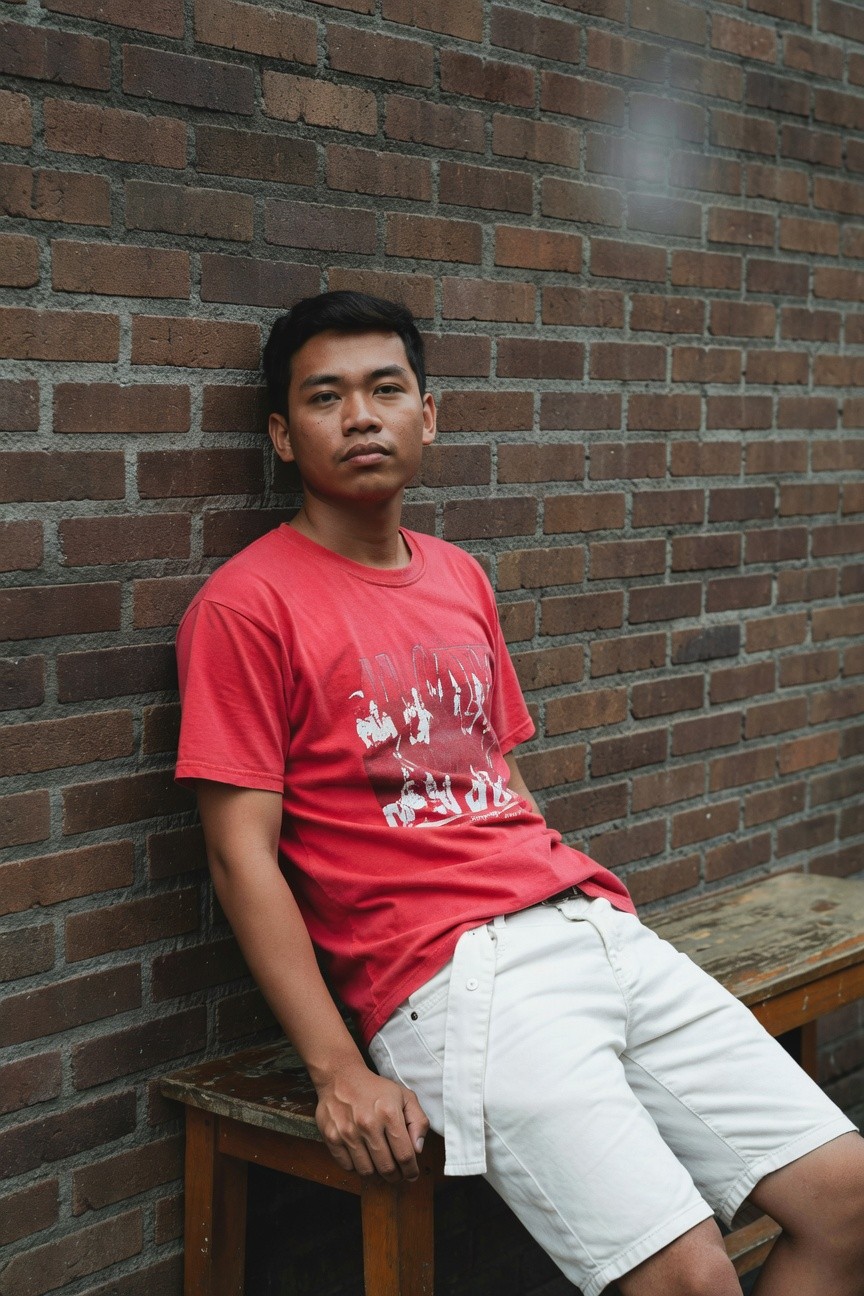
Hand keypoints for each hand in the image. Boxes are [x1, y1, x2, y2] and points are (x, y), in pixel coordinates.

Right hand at [314, 1062, 428, 1181]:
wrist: (341, 1077)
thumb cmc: (375, 1089)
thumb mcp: (404, 1096)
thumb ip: (418, 1121)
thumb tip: (418, 1149)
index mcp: (389, 1113)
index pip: (405, 1155)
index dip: (411, 1170)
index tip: (412, 1174)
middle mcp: (368, 1124)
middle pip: (387, 1168)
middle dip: (396, 1176)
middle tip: (397, 1173)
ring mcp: (348, 1132)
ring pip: (367, 1171)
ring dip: (377, 1175)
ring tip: (380, 1166)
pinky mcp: (331, 1137)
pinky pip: (348, 1167)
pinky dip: (357, 1167)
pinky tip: (363, 1157)